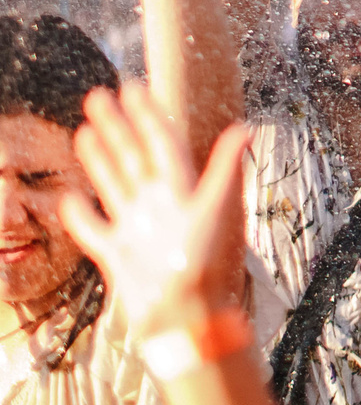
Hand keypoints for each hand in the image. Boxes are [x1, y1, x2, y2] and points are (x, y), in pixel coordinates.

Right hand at [61, 86, 252, 333]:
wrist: (184, 318)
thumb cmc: (205, 266)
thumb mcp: (216, 211)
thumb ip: (226, 169)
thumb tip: (246, 127)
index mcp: (182, 192)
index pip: (162, 144)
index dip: (148, 116)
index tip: (133, 87)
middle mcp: (159, 207)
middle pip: (134, 157)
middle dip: (117, 126)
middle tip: (98, 94)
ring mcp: (138, 230)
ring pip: (113, 184)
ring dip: (100, 157)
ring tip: (85, 129)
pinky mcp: (118, 256)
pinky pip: (94, 230)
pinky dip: (80, 214)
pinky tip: (69, 196)